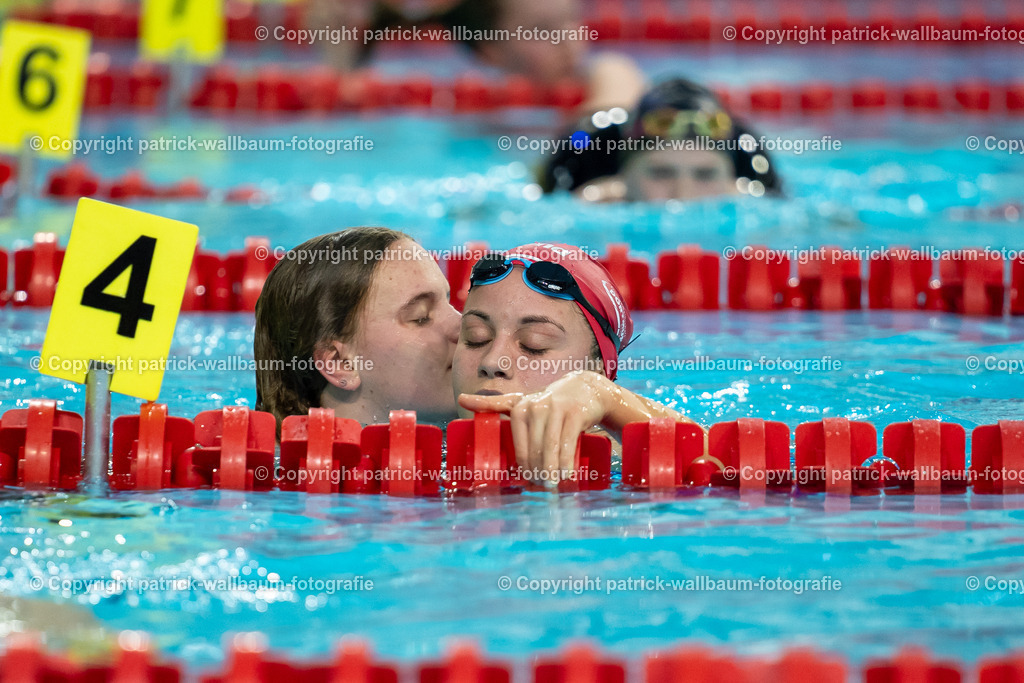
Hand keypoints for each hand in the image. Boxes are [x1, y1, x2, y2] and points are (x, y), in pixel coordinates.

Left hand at [457, 371, 610, 483]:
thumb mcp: (519, 401)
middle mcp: (535, 407)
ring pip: (550, 449)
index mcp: (518, 408)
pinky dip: (566, 463)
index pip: (520, 449)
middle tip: (545, 486)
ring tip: (554, 484)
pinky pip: (567, 443)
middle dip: (539, 474)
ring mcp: (556, 409)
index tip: (532, 480)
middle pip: (535, 452)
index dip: (525, 469)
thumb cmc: (547, 403)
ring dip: (552, 471)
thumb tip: (460, 398)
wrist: (584, 389)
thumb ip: (491, 403)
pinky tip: (566, 475)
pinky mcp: (575, 413)